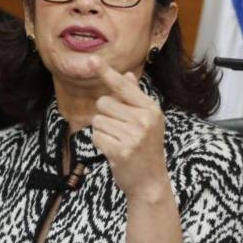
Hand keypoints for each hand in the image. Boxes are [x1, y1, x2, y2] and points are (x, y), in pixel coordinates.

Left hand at [89, 56, 168, 201]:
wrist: (150, 182)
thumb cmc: (146, 148)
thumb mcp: (147, 120)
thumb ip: (135, 97)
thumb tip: (127, 74)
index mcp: (150, 108)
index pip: (122, 86)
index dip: (106, 73)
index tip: (92, 60)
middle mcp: (144, 119)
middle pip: (103, 103)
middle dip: (106, 116)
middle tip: (121, 131)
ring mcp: (133, 136)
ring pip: (98, 120)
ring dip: (103, 131)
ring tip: (118, 142)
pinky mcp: (120, 150)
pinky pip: (96, 136)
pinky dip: (100, 144)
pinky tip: (113, 151)